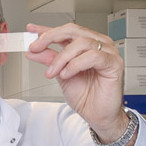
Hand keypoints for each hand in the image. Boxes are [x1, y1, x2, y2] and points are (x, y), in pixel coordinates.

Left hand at [25, 23, 129, 141]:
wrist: (98, 115)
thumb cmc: (86, 96)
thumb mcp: (61, 75)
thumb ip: (50, 60)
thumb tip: (33, 51)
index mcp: (85, 45)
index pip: (65, 31)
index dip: (47, 29)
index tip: (31, 30)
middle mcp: (97, 45)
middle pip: (72, 30)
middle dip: (50, 37)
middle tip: (36, 48)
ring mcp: (108, 52)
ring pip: (81, 42)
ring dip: (62, 57)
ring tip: (53, 72)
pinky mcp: (114, 63)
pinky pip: (93, 56)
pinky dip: (75, 64)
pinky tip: (66, 74)